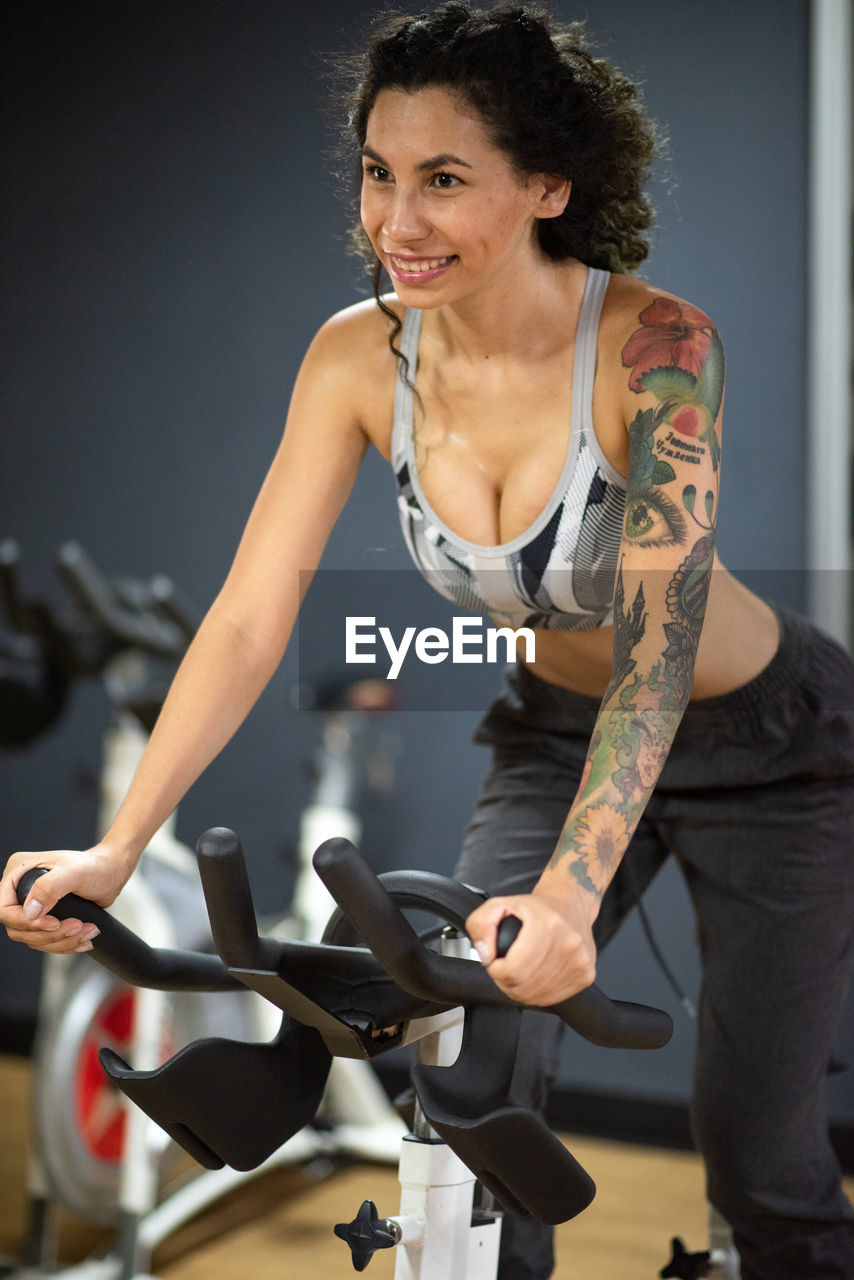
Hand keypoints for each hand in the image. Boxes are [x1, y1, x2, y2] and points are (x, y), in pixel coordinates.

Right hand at [0, 845, 133, 953]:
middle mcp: (20, 889)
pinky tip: (82, 939)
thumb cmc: (95, 865)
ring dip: (60, 941)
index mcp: (19, 872)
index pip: (4, 908)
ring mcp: (32, 905)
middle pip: (18, 928)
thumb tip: (30, 911)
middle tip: (77, 926)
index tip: (54, 923)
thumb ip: (49, 887)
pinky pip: (45, 941)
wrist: (111, 871)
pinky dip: (64, 944)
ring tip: (86, 930)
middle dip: (49, 934)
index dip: (25, 922)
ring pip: (32, 938)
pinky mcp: (44, 918)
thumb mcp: (74, 872)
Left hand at [466, 885, 597, 1006]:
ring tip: (520, 969)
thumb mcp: (499, 905)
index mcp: (548, 925)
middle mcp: (569, 944)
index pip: (514, 970)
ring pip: (536, 997)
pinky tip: (534, 976)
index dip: (496, 970)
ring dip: (520, 989)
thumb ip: (480, 925)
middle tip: (506, 965)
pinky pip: (551, 999)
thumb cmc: (536, 908)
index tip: (496, 960)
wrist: (570, 906)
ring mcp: (580, 962)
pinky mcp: (586, 976)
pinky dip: (536, 993)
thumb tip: (485, 955)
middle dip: (506, 980)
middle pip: (524, 987)